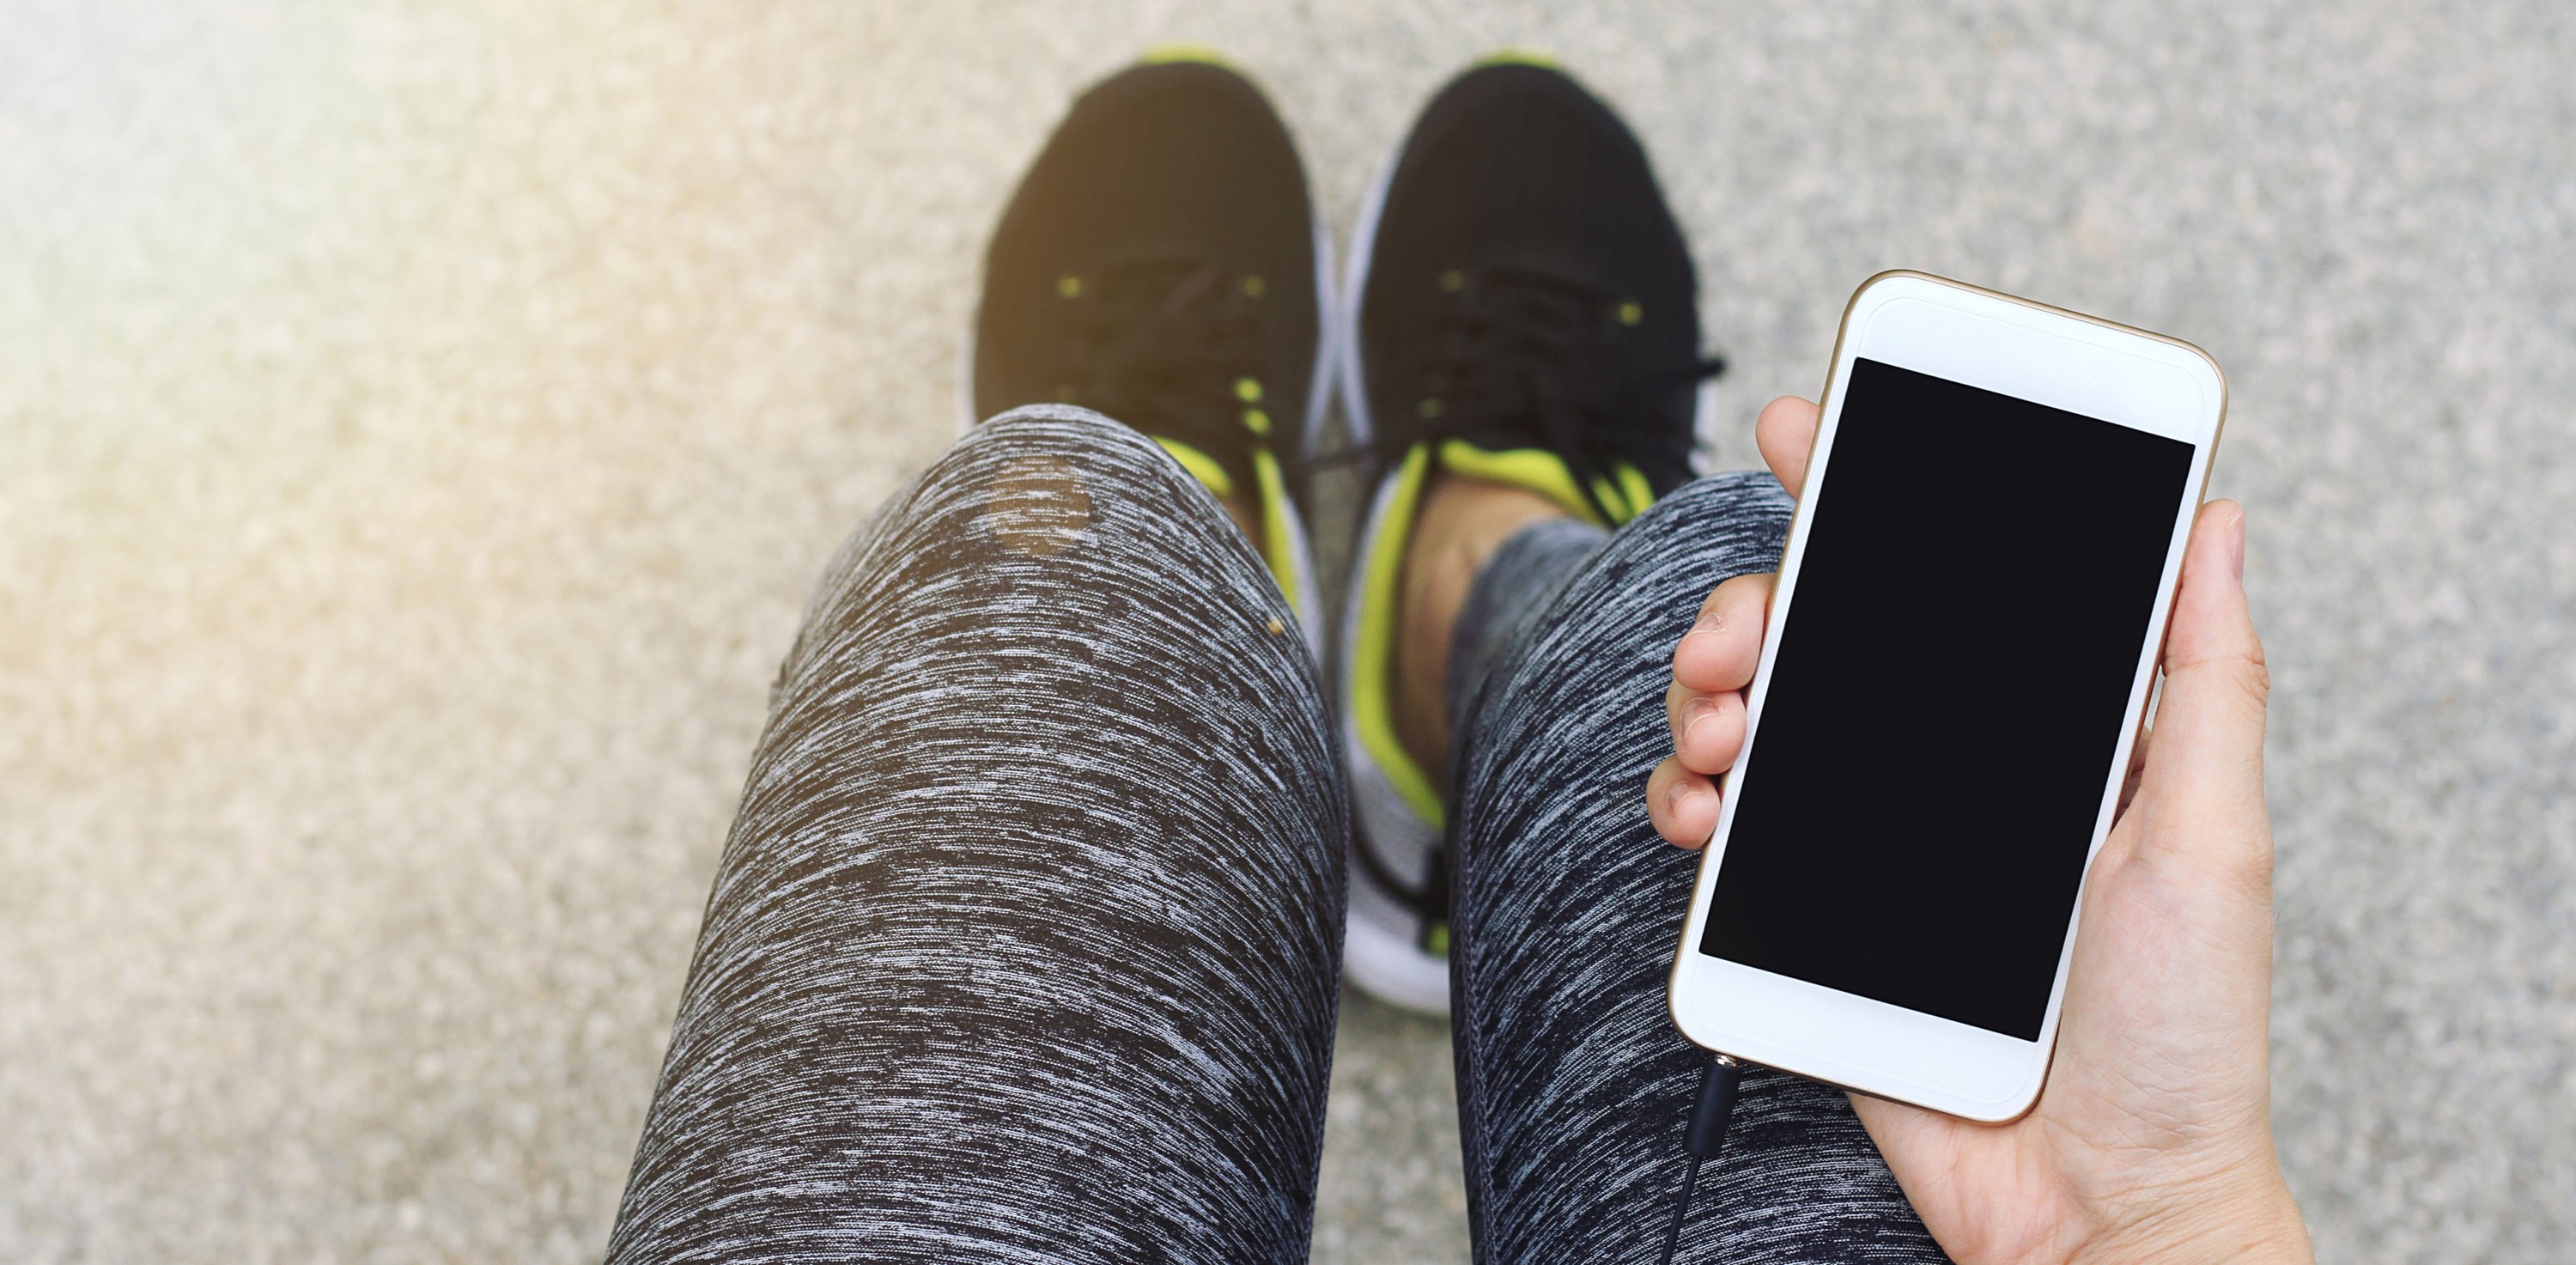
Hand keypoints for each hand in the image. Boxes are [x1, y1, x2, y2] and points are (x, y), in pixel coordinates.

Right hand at [1646, 397, 2311, 1264]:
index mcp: (2039, 735)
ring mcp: (1867, 842)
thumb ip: (2205, 682)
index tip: (1812, 432)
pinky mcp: (1809, 917)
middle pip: (1821, 636)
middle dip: (1756, 604)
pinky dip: (1687, 803)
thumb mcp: (2212, 841)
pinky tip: (1701, 810)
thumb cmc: (2183, 1039)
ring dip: (1706, 696)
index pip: (1946, 585)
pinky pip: (1721, 835)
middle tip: (1740, 636)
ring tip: (1716, 727)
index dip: (1874, 495)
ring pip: (1752, 720)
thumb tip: (2215, 521)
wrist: (2099, 1205)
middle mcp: (1943, 772)